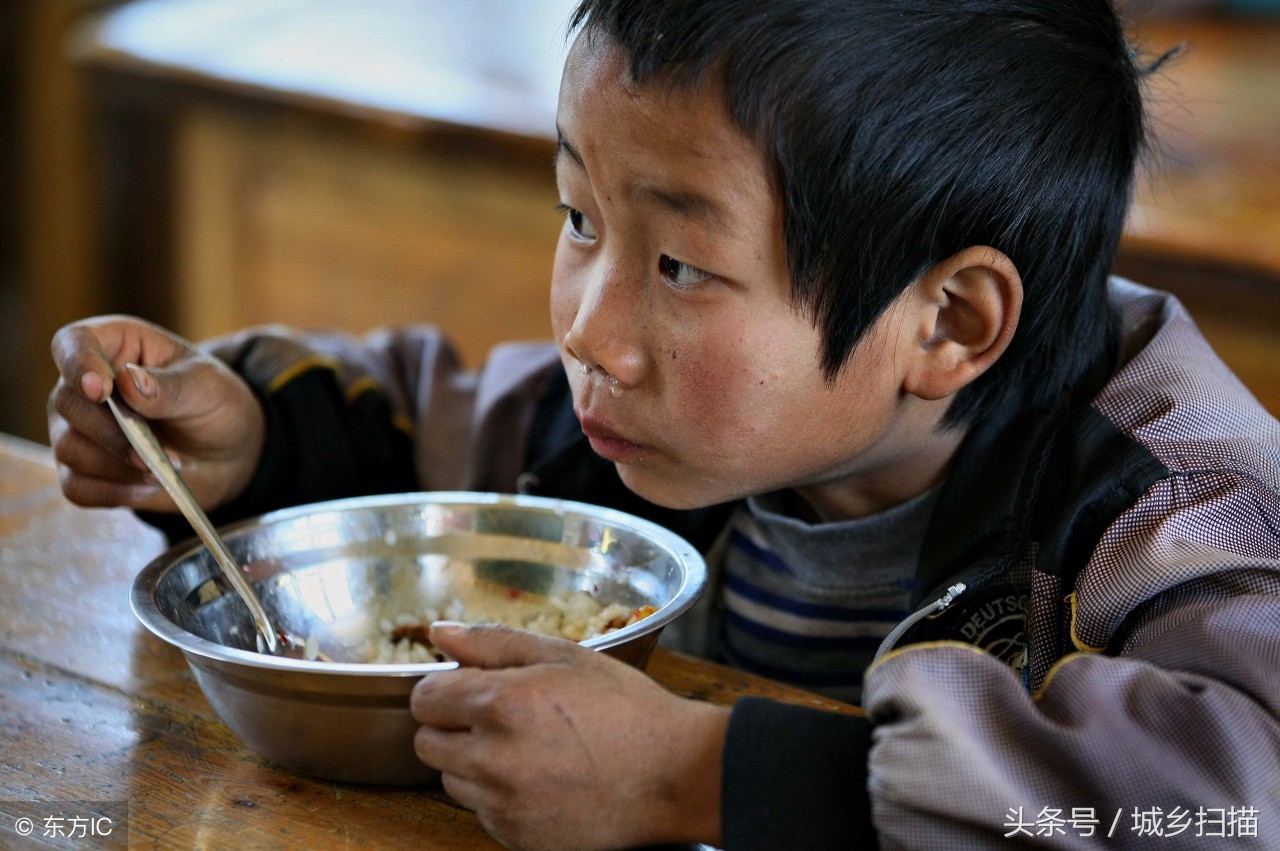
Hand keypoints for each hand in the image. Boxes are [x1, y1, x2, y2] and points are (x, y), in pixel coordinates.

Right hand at [48, 315, 264, 512]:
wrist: (228, 451)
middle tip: (153, 450)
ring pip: (69, 448)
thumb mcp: (207, 386)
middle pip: (67, 403)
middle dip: (111, 431)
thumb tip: (128, 382)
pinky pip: (77, 487)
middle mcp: (85, 385)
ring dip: (116, 465)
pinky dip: (112, 492)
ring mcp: (78, 429)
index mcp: (116, 347)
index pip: (73, 344)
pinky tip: (147, 488)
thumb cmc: (214, 404)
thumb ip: (169, 385)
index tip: (100, 388)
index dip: (78, 364)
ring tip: (160, 469)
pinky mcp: (85, 470)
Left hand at [411, 624, 728, 850]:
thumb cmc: (626, 708)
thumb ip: (493, 642)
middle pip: (426, 742)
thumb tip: (440, 633)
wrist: (673, 774)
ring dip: (473, 764)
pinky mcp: (514, 837)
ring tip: (525, 749)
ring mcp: (502, 803)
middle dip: (453, 726)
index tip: (470, 689)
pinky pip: (481, 813)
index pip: (424, 698)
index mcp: (501, 703)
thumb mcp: (565, 656)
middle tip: (500, 718)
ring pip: (450, 781)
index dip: (445, 688)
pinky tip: (540, 778)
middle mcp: (492, 757)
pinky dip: (499, 796)